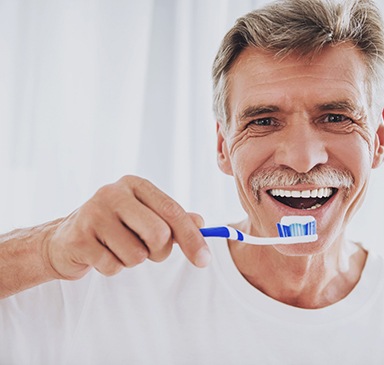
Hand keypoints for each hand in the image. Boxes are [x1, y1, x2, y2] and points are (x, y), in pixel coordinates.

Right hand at [42, 175, 210, 280]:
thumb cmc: (115, 227)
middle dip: (159, 252)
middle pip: (159, 234)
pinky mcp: (78, 237)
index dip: (192, 238)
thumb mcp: (145, 217)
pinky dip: (113, 268)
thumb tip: (201, 223)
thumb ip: (173, 219)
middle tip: (147, 251)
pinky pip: (114, 266)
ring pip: (137, 255)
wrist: (65, 240)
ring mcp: (93, 213)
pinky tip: (100, 254)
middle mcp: (113, 193)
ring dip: (133, 260)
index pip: (172, 211)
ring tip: (117, 248)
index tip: (205, 260)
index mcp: (135, 185)